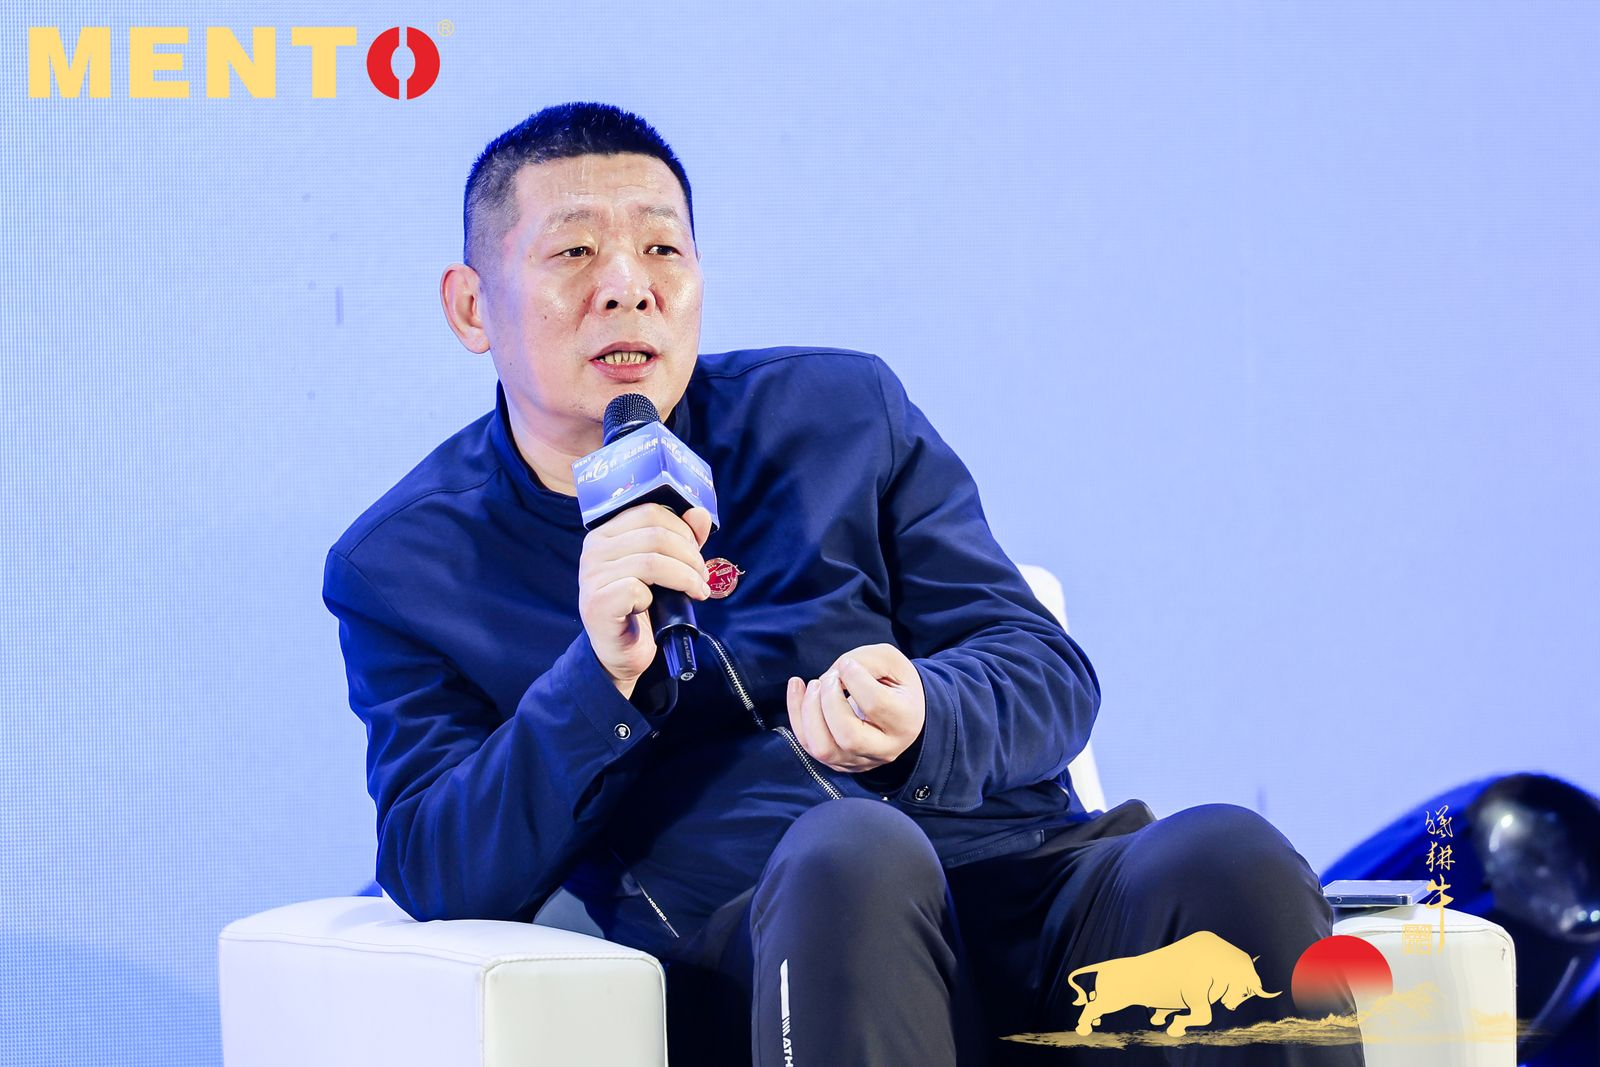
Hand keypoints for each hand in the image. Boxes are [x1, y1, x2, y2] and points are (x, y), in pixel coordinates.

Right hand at [578, 503, 714, 696]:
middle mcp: (593, 549)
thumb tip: (700, 514)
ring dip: (685, 577)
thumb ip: (681, 538)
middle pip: (655, 535)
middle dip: (690, 556)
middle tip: (701, 577)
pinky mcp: (597, 603)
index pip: (650, 512)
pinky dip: (657, 597)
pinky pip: (636, 589)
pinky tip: (660, 606)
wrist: (621, 651)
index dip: (683, 530)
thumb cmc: (641, 606)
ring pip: (652, 561)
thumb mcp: (664, 567)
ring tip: (697, 591)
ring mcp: (591, 576)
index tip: (697, 553)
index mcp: (606, 532)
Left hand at [785, 643, 925, 772]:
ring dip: (809, 712)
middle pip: (848, 736)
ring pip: (823, 748)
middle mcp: (884, 749)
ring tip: (814, 685)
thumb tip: (834, 676)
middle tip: (830, 677)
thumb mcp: (892, 662)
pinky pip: (807, 745)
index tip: (848, 664)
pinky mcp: (837, 762)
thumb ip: (866, 661)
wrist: (900, 715)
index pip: (875, 704)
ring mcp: (858, 761)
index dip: (854, 678)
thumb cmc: (895, 685)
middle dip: (829, 701)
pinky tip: (798, 688)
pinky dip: (796, 715)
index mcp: (904, 721)